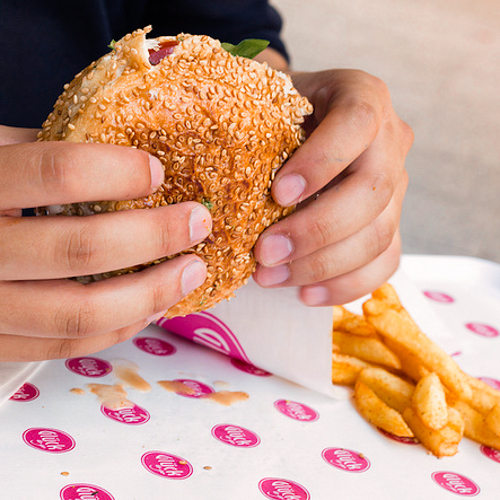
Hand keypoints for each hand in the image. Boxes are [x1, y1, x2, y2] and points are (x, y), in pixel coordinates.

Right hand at [0, 126, 210, 360]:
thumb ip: (45, 154)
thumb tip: (127, 154)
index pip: (57, 173)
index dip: (118, 171)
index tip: (157, 172)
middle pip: (81, 249)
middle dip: (156, 236)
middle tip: (199, 222)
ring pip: (80, 313)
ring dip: (151, 293)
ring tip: (192, 272)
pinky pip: (67, 346)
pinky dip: (120, 327)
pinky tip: (152, 306)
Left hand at [253, 69, 412, 304]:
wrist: (304, 127)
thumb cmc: (279, 116)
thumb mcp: (267, 103)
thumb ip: (259, 122)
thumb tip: (224, 173)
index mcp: (364, 97)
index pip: (357, 125)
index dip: (322, 162)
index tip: (277, 195)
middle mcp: (391, 141)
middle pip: (371, 193)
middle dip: (315, 230)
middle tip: (264, 253)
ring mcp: (397, 187)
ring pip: (379, 236)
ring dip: (322, 265)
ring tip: (270, 277)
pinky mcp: (392, 224)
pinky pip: (384, 263)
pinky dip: (346, 285)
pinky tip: (305, 293)